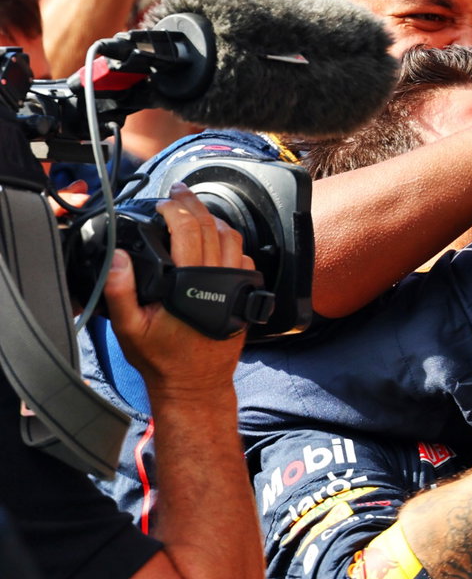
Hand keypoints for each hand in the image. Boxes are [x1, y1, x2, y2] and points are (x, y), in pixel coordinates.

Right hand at [104, 184, 250, 394]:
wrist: (196, 385)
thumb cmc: (163, 359)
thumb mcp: (130, 328)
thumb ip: (120, 290)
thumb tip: (118, 256)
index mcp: (191, 285)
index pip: (188, 232)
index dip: (175, 210)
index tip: (162, 203)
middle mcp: (219, 282)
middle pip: (213, 228)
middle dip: (194, 205)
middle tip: (179, 193)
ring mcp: (236, 289)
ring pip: (233, 241)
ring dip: (215, 220)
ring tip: (196, 210)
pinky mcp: (244, 297)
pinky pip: (244, 261)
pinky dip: (231, 244)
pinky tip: (216, 240)